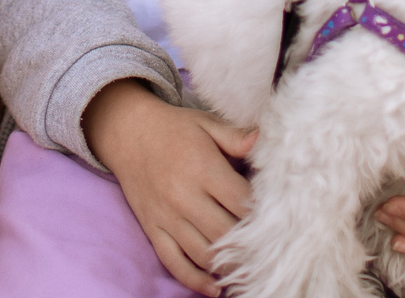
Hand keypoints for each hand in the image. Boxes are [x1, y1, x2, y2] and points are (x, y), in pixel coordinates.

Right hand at [85, 79, 257, 297]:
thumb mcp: (206, 123)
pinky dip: (194, 279)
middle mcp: (184, 196)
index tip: (277, 220)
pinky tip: (214, 288)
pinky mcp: (153, 229)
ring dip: (227, 265)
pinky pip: (174, 262)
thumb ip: (235, 137)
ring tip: (248, 269)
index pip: (240, 201)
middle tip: (268, 251)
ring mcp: (167, 216)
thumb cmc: (173, 128)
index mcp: (203, 168)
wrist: (126, 131)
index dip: (261, 213)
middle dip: (248, 244)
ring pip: (203, 253)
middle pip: (225, 232)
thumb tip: (262, 140)